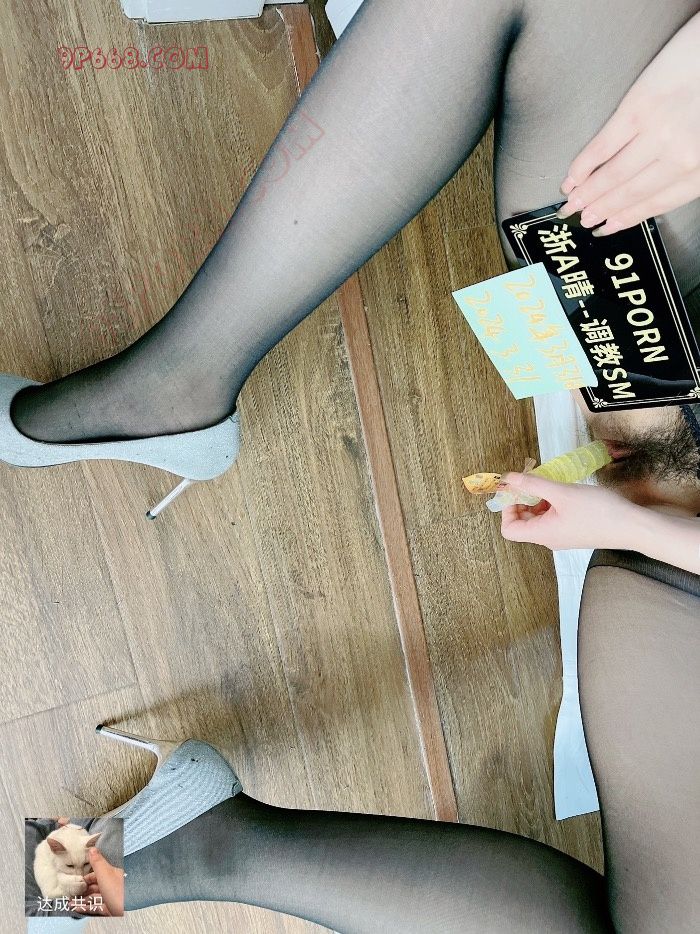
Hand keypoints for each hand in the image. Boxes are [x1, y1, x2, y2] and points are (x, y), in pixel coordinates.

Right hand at [69, 847, 124, 916]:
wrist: (129, 909)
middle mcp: (113, 885)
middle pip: (96, 885)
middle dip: (83, 888)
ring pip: (95, 897)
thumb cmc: (119, 890)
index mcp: (113, 874)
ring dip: (82, 899)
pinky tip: (77, 908)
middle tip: (71, 891)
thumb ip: (98, 862)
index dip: (87, 876)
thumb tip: (92, 848)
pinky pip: (96, 907)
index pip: (98, 873)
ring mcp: (112, 898)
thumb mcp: (106, 873)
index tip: (76, 879)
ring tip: (70, 901)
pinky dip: (85, 907)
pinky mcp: (110, 909)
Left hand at [499, 473, 640, 550]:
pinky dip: (553, 503)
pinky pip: (554, 517)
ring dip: (539, 499)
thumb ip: (533, 485)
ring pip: (539, 517)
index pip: (509, 529)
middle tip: (535, 481)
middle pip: (523, 521)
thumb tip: (508, 478)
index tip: (517, 490)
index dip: (507, 508)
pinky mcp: (574, 530)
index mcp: (542, 534)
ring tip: (553, 484)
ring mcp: (562, 535)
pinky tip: (565, 491)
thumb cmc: (599, 512)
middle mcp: (549, 538)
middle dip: (524, 499)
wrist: (633, 527)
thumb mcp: (562, 493)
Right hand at [558, 12, 699, 234]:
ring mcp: (658, 132)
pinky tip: (572, 177)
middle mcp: (682, 155)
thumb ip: (686, 164)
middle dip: (601, 210)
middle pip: (631, 192)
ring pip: (614, 174)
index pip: (657, 202)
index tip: (608, 227)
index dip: (627, 218)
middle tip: (582, 219)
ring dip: (587, 193)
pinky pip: (604, 146)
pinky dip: (584, 165)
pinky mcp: (639, 108)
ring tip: (572, 203)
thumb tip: (651, 183)